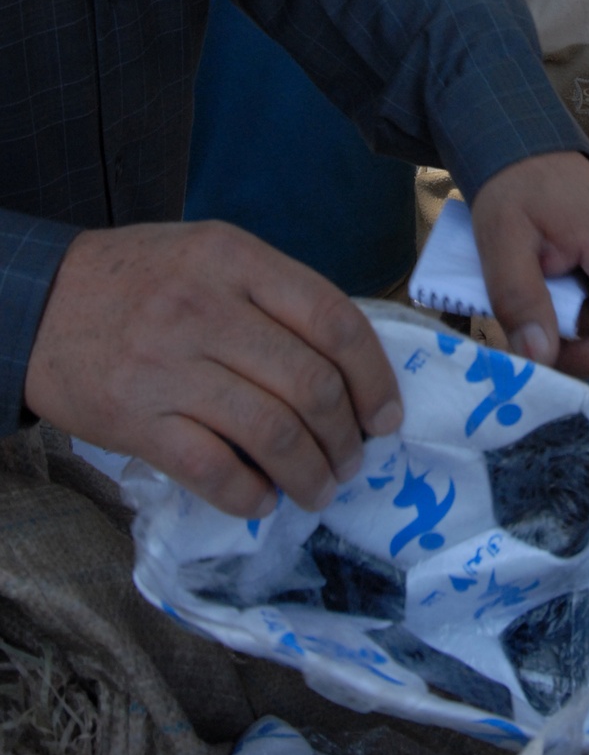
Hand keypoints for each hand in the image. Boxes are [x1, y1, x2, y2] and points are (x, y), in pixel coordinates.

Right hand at [24, 222, 401, 517]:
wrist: (37, 303)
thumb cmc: (140, 279)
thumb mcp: (211, 255)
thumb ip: (275, 294)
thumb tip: (350, 365)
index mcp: (236, 260)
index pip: (334, 321)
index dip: (375, 378)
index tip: (386, 416)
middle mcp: (207, 308)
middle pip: (312, 385)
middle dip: (348, 438)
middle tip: (353, 461)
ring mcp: (169, 365)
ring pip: (273, 433)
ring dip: (311, 474)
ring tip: (319, 488)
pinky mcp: (136, 419)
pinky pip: (214, 470)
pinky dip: (252, 495)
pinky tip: (263, 499)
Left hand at [470, 153, 588, 425]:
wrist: (523, 146)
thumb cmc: (513, 187)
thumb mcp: (499, 240)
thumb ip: (518, 298)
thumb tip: (540, 358)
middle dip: (585, 354)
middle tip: (532, 339)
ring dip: (581, 338)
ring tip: (539, 305)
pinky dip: (584, 322)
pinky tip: (555, 297)